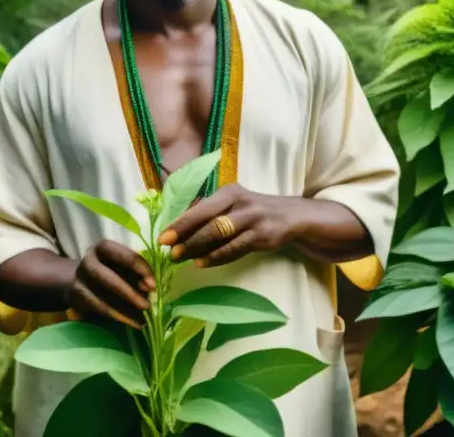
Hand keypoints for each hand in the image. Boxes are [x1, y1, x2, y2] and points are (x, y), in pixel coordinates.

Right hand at [64, 240, 154, 328]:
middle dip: (130, 293)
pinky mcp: (77, 298)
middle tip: (147, 305)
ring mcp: (79, 280)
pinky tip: (133, 322)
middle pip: (109, 278)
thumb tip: (150, 288)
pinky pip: (98, 309)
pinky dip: (118, 317)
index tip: (153, 285)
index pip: (123, 256)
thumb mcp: (123, 266)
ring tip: (143, 319)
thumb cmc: (111, 270)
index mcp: (104, 248)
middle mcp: (89, 261)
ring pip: (102, 298)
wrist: (80, 280)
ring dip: (125, 310)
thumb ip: (136, 274)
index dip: (140, 269)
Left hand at [158, 185, 301, 267]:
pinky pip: (235, 248)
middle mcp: (240, 201)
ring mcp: (252, 218)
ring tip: (181, 257)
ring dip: (198, 247)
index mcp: (228, 192)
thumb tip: (179, 229)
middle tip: (168, 250)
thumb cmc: (253, 212)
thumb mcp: (233, 205)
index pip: (200, 207)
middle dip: (185, 235)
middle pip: (208, 219)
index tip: (162, 237)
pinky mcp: (262, 235)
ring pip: (220, 233)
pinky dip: (217, 256)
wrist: (291, 216)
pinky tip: (202, 262)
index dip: (180, 223)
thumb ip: (211, 214)